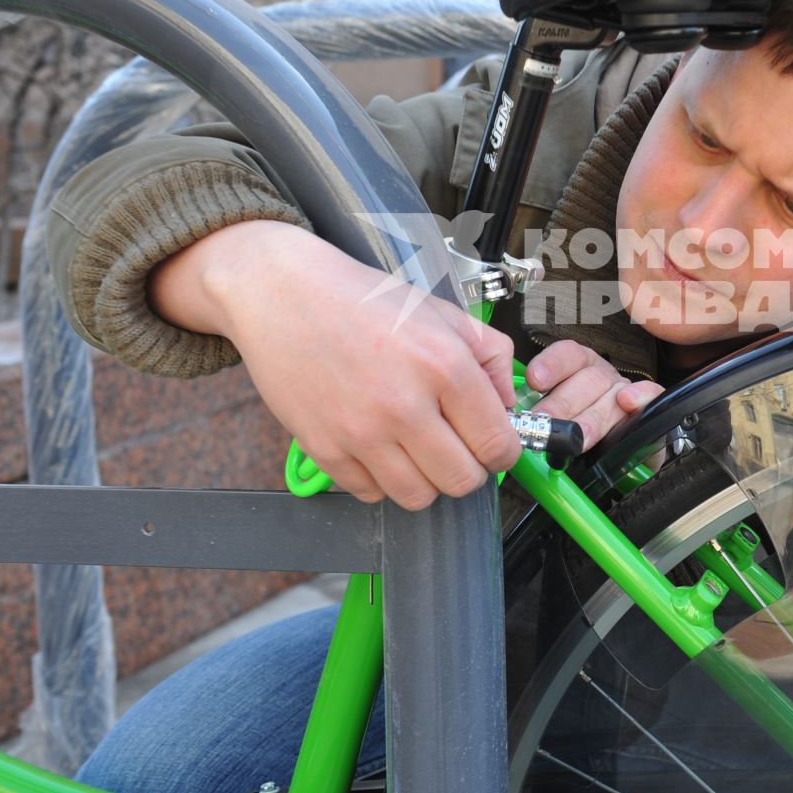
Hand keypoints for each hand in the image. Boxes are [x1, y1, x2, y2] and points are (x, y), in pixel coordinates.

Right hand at [149, 219, 521, 510]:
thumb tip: (509, 406)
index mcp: (444, 367)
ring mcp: (361, 433)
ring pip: (418, 498)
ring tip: (418, 451)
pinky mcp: (324, 449)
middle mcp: (405, 406)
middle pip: (462, 481)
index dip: (503, 452)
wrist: (284, 294)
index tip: (494, 447)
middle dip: (468, 470)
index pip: (497, 445)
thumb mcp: (442, 313)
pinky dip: (381, 479)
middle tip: (457, 449)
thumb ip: (491, 356)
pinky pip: (370, 493)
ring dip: (426, 481)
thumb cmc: (363, 301)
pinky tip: (380, 447)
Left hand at [525, 339, 663, 450]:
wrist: (617, 460)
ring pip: (612, 394)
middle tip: (544, 421)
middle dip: (563, 403)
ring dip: (592, 416)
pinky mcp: (650, 410)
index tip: (534, 381)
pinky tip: (628, 402)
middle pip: (587, 380)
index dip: (551, 365)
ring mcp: (627, 393)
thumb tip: (509, 422)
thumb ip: (537, 415)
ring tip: (577, 436)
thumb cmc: (578, 434)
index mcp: (579, 369)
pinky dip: (641, 396)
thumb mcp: (553, 420)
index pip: (568, 355)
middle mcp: (603, 377)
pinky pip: (652, 396)